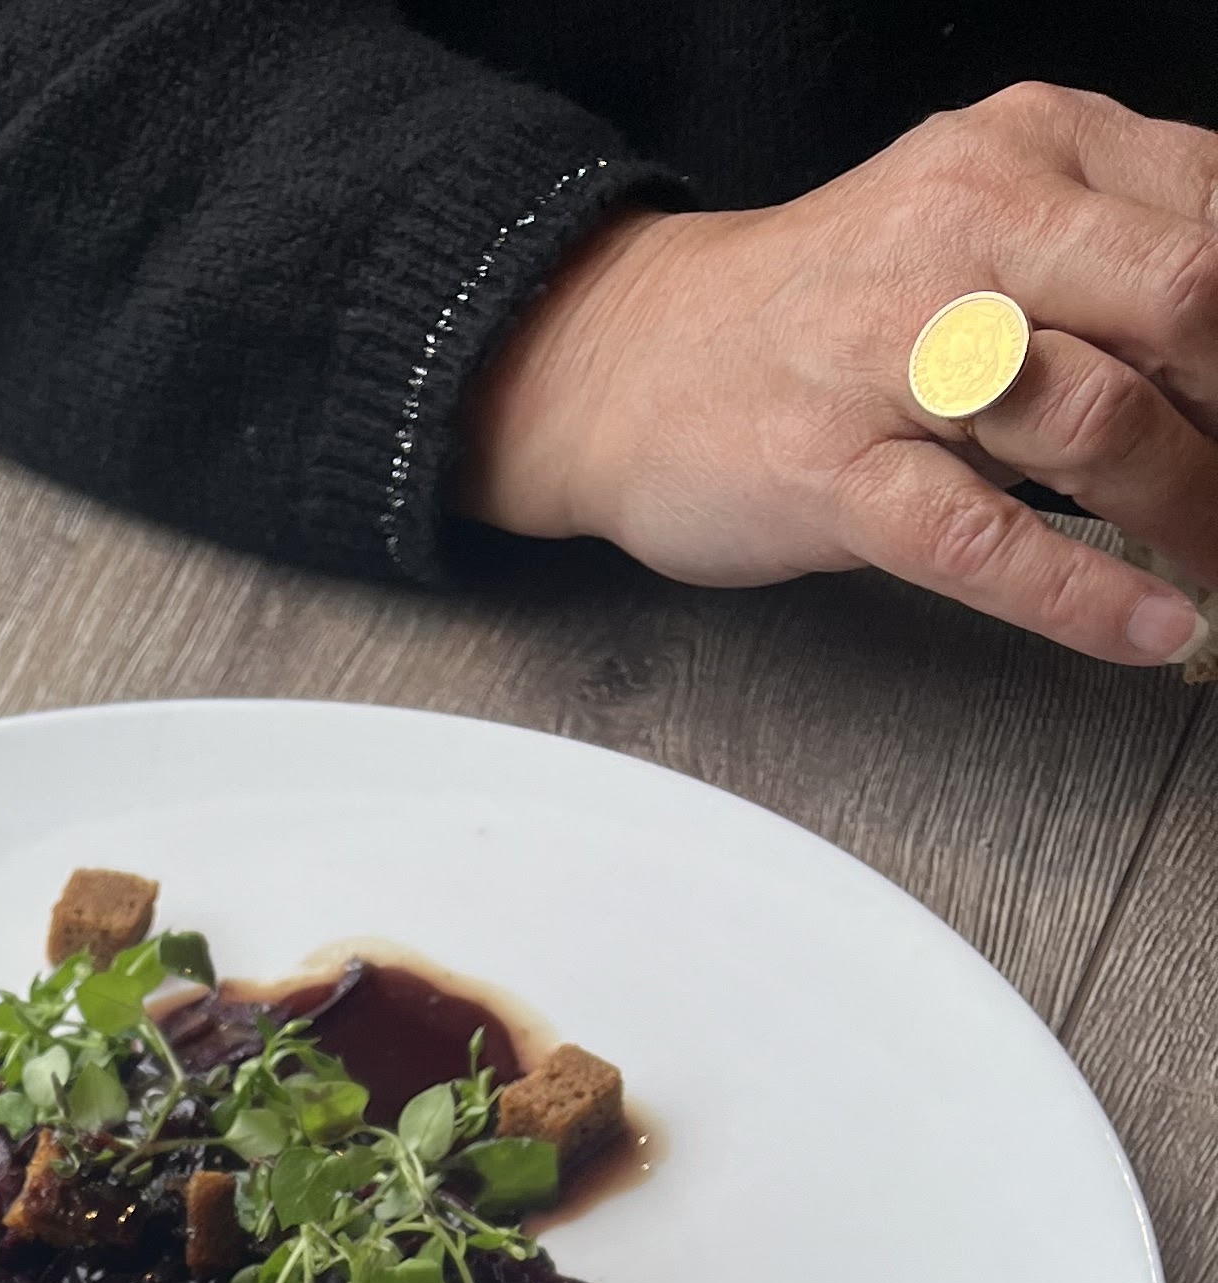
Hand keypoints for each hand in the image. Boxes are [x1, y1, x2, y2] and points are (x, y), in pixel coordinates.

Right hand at [458, 83, 1217, 664]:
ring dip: (1187, 508)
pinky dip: (1084, 596)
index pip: (1211, 219)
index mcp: (1025, 153)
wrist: (626, 360)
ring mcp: (893, 356)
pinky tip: (1147, 626)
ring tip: (1217, 565)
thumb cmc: (816, 312)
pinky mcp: (833, 473)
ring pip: (1095, 420)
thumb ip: (1104, 252)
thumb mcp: (975, 223)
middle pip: (1181, 301)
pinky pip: (984, 541)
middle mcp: (966, 232)